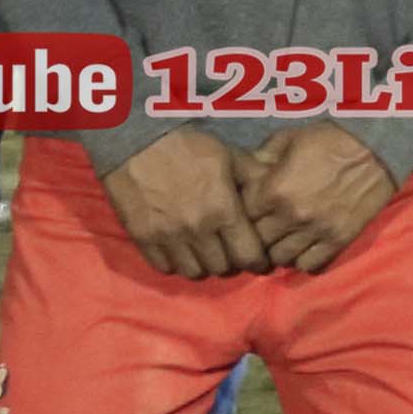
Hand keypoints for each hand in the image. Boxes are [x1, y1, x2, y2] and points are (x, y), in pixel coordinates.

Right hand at [102, 127, 270, 278]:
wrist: (137, 141)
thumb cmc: (188, 146)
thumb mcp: (230, 155)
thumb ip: (255, 178)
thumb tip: (276, 194)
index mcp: (224, 210)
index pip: (248, 256)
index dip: (256, 259)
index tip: (255, 255)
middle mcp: (198, 229)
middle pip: (222, 268)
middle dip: (230, 260)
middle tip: (228, 249)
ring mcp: (168, 236)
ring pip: (193, 273)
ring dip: (203, 264)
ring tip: (204, 250)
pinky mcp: (143, 238)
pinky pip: (164, 267)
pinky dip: (175, 262)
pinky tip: (180, 248)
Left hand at [239, 121, 400, 273]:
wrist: (375, 148)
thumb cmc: (329, 139)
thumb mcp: (288, 139)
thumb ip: (261, 158)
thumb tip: (243, 174)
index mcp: (274, 190)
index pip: (243, 217)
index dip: (245, 214)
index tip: (252, 210)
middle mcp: (291, 216)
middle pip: (259, 242)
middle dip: (258, 235)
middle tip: (265, 228)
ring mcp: (316, 231)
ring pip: (282, 258)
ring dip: (279, 249)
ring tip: (284, 239)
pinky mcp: (338, 240)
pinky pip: (310, 265)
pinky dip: (303, 259)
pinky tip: (304, 247)